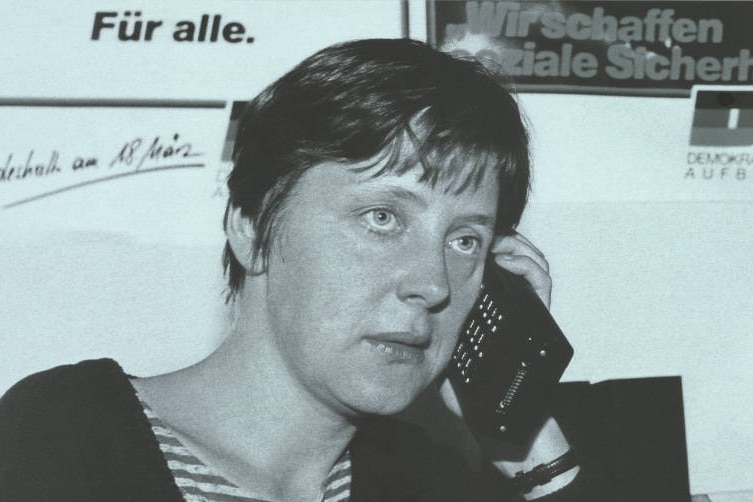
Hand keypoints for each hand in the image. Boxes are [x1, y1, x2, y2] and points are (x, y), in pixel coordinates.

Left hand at [439, 232, 552, 417]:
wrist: (488, 414)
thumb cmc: (459, 382)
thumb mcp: (434, 339)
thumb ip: (424, 318)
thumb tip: (406, 296)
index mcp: (480, 300)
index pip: (487, 258)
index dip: (480, 240)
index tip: (464, 233)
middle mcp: (505, 301)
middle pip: (510, 253)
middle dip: (498, 236)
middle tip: (482, 232)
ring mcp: (523, 306)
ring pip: (528, 260)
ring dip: (514, 245)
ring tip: (495, 242)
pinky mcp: (538, 316)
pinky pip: (540, 282)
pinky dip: (528, 266)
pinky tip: (509, 261)